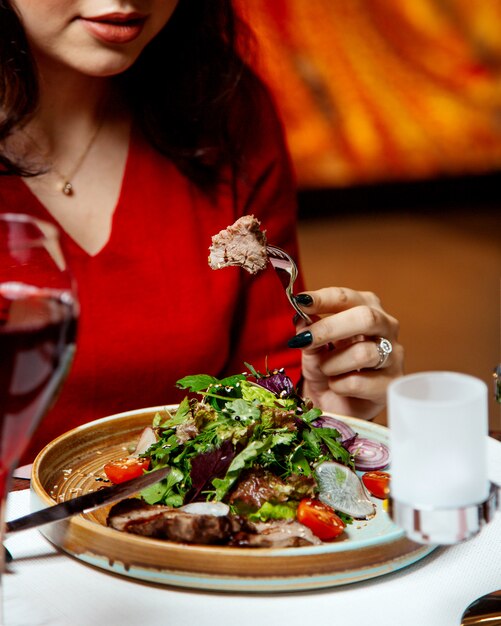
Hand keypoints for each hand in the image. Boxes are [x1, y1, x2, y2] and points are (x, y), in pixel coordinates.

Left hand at [288, 287, 403, 418]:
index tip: (300, 302)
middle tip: (305, 340)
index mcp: (367, 308)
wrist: (337, 404)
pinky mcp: (390, 385)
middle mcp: (386, 328)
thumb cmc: (329, 367)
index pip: (347, 298)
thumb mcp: (312, 346)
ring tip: (325, 369)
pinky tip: (337, 386)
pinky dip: (338, 385)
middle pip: (366, 318)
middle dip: (330, 328)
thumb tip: (300, 316)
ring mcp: (393, 356)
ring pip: (363, 353)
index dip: (323, 299)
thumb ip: (308, 330)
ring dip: (333, 363)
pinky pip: (358, 382)